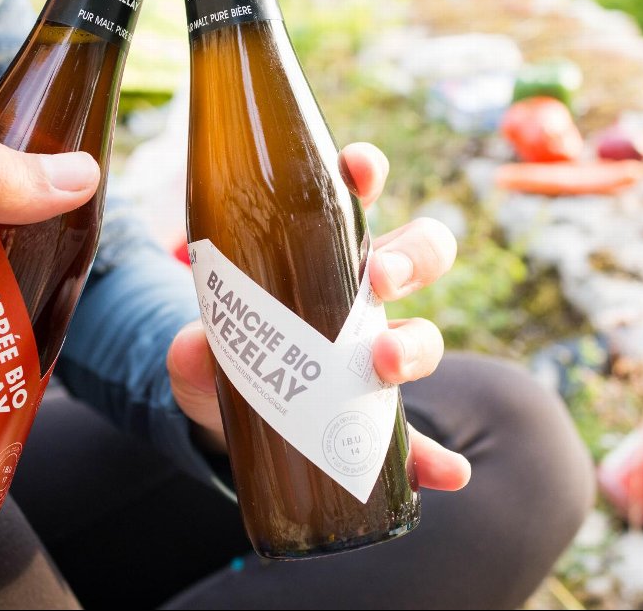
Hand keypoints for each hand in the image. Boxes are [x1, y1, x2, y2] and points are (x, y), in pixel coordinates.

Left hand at [167, 142, 469, 490]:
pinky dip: (435, 455)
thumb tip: (196, 347)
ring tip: (385, 367)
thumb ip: (196, 345)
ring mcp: (375, 357)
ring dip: (417, 347)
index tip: (359, 169)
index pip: (356, 199)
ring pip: (424, 336)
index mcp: (322, 256)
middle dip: (410, 258)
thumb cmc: (228, 355)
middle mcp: (362, 298)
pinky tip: (446, 473)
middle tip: (379, 280)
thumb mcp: (201, 345)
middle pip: (418, 256)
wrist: (229, 417)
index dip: (366, 174)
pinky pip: (417, 437)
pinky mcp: (374, 420)